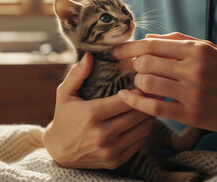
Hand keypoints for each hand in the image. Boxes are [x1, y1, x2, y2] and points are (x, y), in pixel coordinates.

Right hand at [42, 52, 154, 168]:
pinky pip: (139, 142)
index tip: (146, 80)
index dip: (139, 90)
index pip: (125, 100)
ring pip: (142, 129)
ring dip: (151, 115)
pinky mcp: (115, 161)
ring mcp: (110, 150)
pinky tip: (146, 118)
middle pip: (137, 114)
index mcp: (91, 115)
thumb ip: (77, 74)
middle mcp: (102, 135)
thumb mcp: (64, 93)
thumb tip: (90, 55)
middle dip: (149, 100)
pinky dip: (146, 130)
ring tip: (155, 102)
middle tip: (157, 88)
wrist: (59, 151)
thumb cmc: (64, 116)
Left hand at [112, 32, 216, 135]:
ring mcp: (192, 93)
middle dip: (132, 65)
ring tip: (137, 83)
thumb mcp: (210, 49)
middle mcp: (194, 70)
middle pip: (146, 63)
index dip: (129, 47)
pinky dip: (136, 102)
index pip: (153, 45)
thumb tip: (148, 38)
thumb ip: (178, 41)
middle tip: (128, 68)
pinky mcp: (190, 114)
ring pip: (147, 84)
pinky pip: (154, 108)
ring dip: (136, 83)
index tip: (115, 50)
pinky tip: (127, 98)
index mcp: (197, 50)